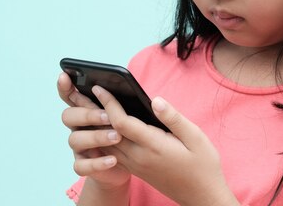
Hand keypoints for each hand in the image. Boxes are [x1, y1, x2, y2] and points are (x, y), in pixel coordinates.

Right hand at [57, 73, 130, 190]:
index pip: (69, 95)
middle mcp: (78, 127)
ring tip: (117, 136)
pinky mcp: (83, 165)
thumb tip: (126, 90)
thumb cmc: (128, 131)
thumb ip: (120, 103)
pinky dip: (97, 163)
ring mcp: (79, 147)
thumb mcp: (125, 114)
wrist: (130, 163)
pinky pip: (81, 166)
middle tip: (107, 116)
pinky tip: (113, 159)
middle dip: (87, 114)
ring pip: (75, 140)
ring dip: (96, 137)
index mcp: (85, 109)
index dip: (64, 86)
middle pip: (68, 116)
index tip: (65, 76)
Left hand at [92, 85, 239, 205]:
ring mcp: (135, 166)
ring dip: (94, 125)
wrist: (201, 197)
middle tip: (79, 94)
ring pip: (106, 144)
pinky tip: (99, 127)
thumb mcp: (196, 137)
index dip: (109, 104)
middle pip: (106, 132)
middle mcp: (139, 157)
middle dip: (93, 112)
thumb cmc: (203, 165)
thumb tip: (155, 100)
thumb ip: (173, 118)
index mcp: (153, 146)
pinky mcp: (135, 170)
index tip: (99, 88)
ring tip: (84, 107)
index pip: (121, 123)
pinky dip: (102, 138)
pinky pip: (112, 153)